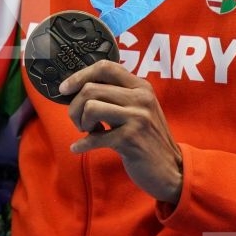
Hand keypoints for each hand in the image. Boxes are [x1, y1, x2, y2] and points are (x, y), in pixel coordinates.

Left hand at [60, 59, 183, 204]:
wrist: (170, 169)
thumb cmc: (146, 138)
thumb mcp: (137, 109)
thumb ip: (115, 95)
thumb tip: (76, 88)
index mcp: (141, 86)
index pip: (105, 67)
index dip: (79, 75)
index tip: (65, 89)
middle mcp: (141, 98)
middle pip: (91, 88)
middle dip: (74, 107)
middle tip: (79, 122)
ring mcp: (137, 117)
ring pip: (90, 107)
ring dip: (80, 122)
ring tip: (88, 131)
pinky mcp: (131, 139)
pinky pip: (94, 137)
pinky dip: (81, 144)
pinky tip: (78, 148)